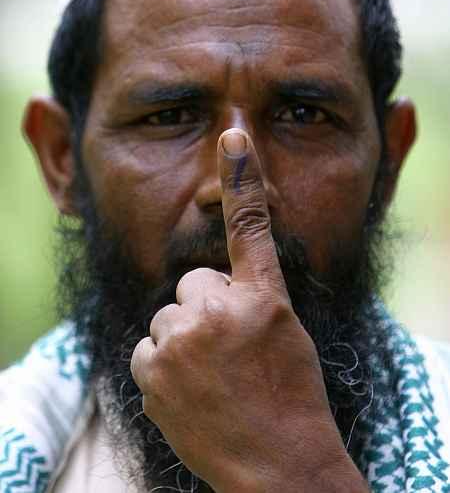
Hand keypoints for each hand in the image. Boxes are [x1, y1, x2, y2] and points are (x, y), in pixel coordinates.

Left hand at [131, 129, 368, 492]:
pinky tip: (192, 390)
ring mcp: (179, 343)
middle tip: (232, 350)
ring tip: (214, 376)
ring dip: (183, 340)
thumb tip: (212, 275)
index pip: (249, 227)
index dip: (241, 178)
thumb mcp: (285, 330)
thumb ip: (251, 292)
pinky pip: (148, 349)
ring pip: (167, 319)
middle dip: (205, 310)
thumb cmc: (291, 394)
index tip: (233, 136)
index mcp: (261, 297)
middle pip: (191, 286)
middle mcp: (218, 312)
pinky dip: (163, 366)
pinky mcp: (151, 372)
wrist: (278, 463)